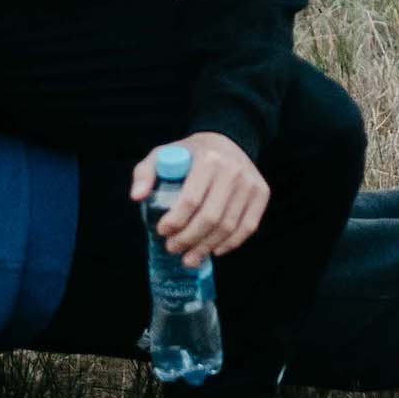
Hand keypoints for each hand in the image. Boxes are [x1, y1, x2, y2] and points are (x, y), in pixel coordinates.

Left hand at [132, 132, 270, 266]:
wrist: (227, 139)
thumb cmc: (191, 153)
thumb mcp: (163, 154)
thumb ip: (145, 173)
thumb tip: (137, 197)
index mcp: (208, 159)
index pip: (191, 200)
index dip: (175, 221)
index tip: (162, 232)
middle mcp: (233, 170)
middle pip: (210, 218)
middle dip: (189, 239)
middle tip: (173, 249)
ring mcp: (250, 183)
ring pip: (229, 226)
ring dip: (207, 247)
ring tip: (189, 258)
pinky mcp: (262, 193)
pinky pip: (248, 227)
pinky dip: (230, 244)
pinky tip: (214, 251)